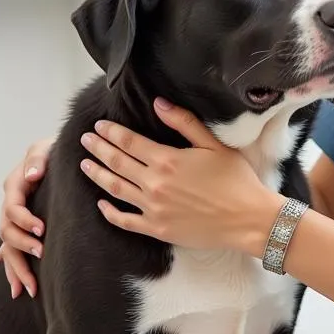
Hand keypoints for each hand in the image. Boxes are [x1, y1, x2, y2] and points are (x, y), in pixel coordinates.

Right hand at [0, 137, 53, 298]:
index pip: (12, 209)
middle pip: (7, 233)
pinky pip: (14, 250)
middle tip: (42, 254)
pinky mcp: (24, 227)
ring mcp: (16, 219)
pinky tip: (18, 287)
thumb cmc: (53, 151)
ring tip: (29, 289)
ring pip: (8, 248)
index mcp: (15, 187)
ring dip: (16, 269)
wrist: (59, 155)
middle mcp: (12, 205)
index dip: (24, 221)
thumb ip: (36, 160)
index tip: (41, 230)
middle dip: (22, 247)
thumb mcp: (44, 148)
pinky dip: (14, 268)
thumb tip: (31, 175)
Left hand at [79, 97, 283, 254]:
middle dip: (98, 149)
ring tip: (85, 165)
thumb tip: (158, 103)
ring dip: (97, 175)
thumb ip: (184, 123)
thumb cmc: (236, 180)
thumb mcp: (214, 145)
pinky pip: (125, 221)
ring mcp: (153, 208)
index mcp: (167, 160)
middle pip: (116, 163)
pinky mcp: (157, 229)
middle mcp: (154, 184)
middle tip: (85, 140)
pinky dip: (109, 212)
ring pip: (114, 189)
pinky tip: (101, 204)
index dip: (111, 132)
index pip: (129, 142)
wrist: (248, 220)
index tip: (99, 126)